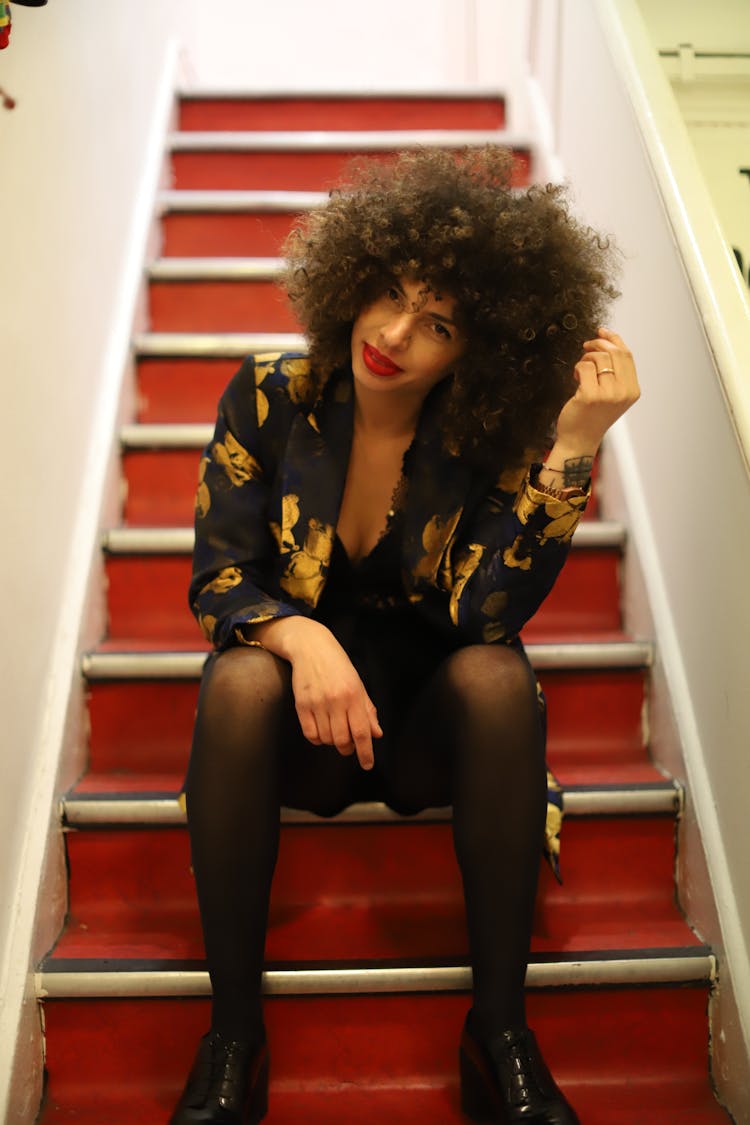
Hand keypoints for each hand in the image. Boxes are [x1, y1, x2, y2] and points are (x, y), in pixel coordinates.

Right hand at [251, 616, 381, 768]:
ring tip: (334, 731)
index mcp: (354, 695)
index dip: (365, 752)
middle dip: (347, 748)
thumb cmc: (338, 666)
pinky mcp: (301, 704)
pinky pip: (310, 734)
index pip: (361, 732)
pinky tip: (321, 731)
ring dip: (332, 742)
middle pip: (342, 740)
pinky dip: (317, 738)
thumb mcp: (359, 685)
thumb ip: (368, 711)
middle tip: (348, 744)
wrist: (311, 648)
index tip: (367, 764)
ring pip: (326, 738)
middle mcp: (336, 701)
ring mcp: (317, 703)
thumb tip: (376, 734)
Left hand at [553, 327, 639, 457]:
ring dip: (586, 359)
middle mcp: (624, 392)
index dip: (614, 340)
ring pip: (599, 358)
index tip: (602, 332)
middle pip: (614, 353)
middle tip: (586, 347)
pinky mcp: (590, 395)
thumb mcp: (613, 395)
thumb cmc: (593, 416)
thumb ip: (615, 373)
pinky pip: (584, 367)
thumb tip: (608, 342)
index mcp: (633, 390)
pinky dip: (578, 368)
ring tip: (581, 371)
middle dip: (598, 344)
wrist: (580, 440)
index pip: (627, 355)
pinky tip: (576, 378)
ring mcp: (608, 394)